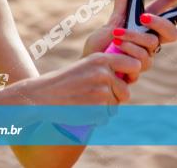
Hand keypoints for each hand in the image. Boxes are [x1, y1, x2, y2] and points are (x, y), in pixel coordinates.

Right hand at [21, 52, 141, 106]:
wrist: (43, 95)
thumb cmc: (64, 82)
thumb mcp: (85, 67)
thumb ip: (106, 69)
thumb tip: (129, 76)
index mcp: (100, 59)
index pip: (134, 64)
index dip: (131, 75)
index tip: (123, 79)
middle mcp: (103, 73)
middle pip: (126, 90)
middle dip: (115, 97)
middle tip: (94, 95)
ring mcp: (102, 91)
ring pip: (116, 105)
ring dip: (104, 108)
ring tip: (85, 101)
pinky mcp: (98, 108)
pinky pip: (106, 116)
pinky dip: (96, 117)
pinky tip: (81, 109)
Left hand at [82, 0, 176, 81]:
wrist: (88, 67)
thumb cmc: (99, 47)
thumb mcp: (111, 23)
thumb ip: (121, 5)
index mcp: (145, 31)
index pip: (166, 18)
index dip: (175, 6)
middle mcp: (148, 45)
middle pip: (171, 33)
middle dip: (158, 23)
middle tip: (143, 17)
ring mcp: (145, 59)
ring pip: (152, 44)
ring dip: (133, 37)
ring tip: (116, 37)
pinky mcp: (137, 72)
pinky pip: (142, 60)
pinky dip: (127, 51)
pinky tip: (116, 49)